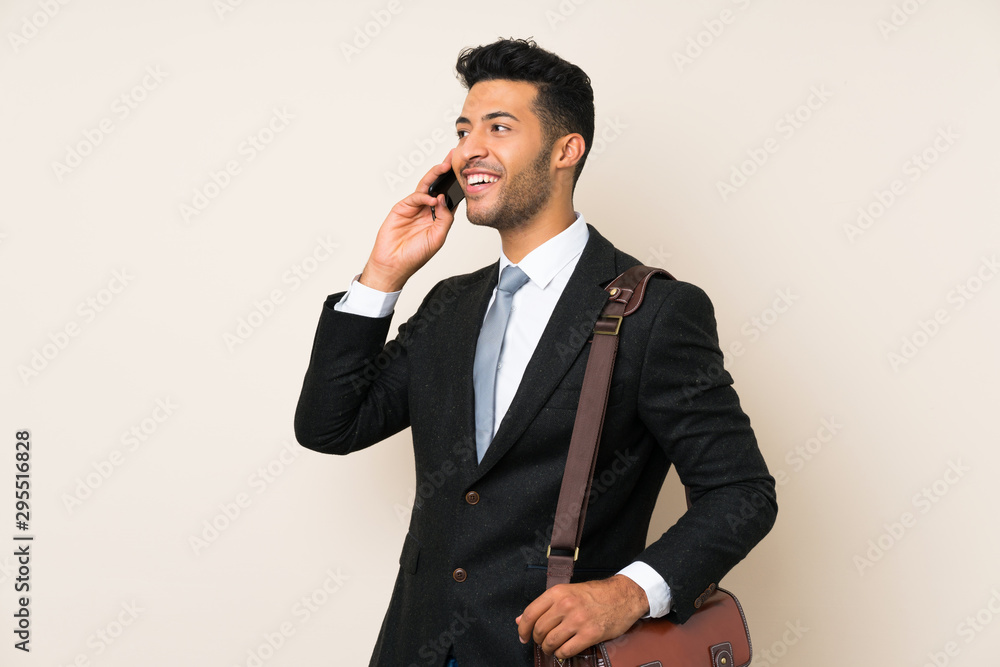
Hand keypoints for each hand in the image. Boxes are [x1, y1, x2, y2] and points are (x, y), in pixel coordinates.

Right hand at [359, 149, 457, 291]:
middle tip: (454, 158)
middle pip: (438, 187)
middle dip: (445, 172)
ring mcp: (414, 208)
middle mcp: (427, 210)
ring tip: (444, 166)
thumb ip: (444, 218)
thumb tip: (445, 199)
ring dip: (435, 175)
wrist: (393, 264)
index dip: (457, 185)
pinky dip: (424, 195)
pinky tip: (432, 199)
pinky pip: (415, 196)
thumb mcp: (437, 238)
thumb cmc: (415, 255)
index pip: (450, 197)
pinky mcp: (402, 208)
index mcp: (438, 217)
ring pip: (426, 187)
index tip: (466, 173)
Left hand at [516, 575, 648, 659]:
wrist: (622, 596)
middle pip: (539, 630)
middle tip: (542, 642)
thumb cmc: (595, 594)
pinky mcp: (590, 634)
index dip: (523, 629)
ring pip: (551, 642)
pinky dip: (561, 654)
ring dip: (548, 649)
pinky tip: (564, 651)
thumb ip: (544, 606)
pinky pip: (566, 650)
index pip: (530, 614)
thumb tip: (520, 620)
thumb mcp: (567, 592)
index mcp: (558, 593)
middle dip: (538, 640)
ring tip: (552, 648)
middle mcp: (566, 605)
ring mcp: (578, 620)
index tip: (523, 636)